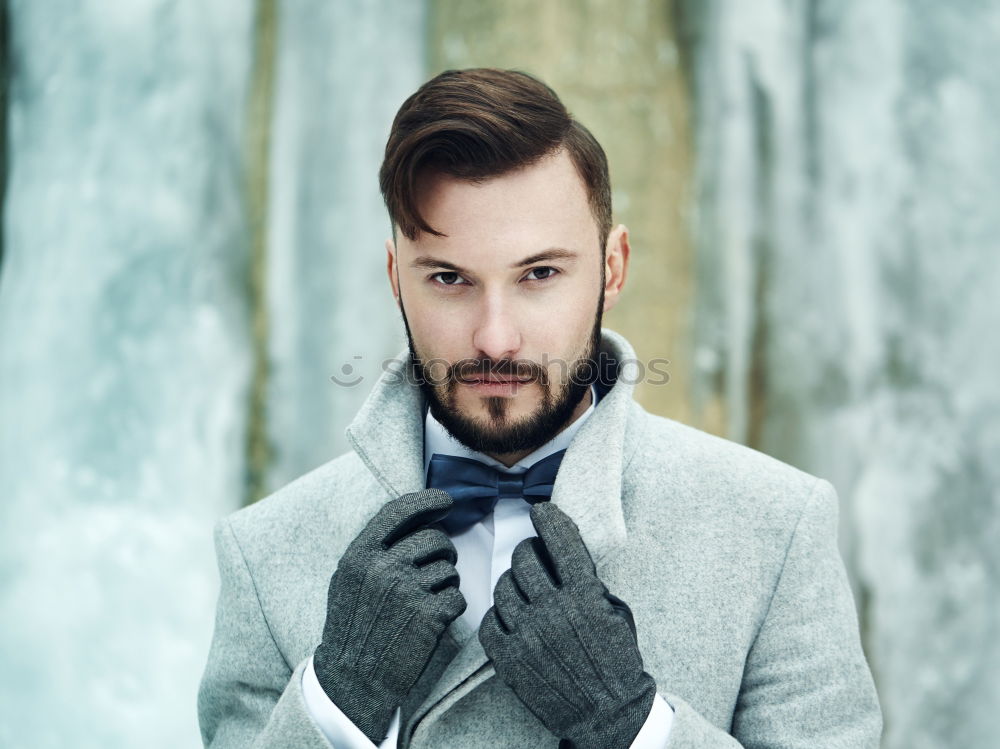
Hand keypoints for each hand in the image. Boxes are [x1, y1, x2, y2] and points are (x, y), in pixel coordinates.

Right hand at [313, 489, 465, 741]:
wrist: (354, 678)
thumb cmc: (354, 626)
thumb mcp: (349, 580)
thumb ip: (374, 550)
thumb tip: (416, 519)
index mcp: (360, 554)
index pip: (399, 511)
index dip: (427, 501)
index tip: (445, 502)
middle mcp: (383, 567)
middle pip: (435, 539)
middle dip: (443, 552)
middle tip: (437, 568)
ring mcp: (407, 590)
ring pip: (449, 568)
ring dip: (446, 583)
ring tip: (427, 601)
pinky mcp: (429, 615)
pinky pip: (457, 596)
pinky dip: (452, 607)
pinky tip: (434, 620)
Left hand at [479, 502, 655, 748]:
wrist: (607, 713)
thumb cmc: (615, 661)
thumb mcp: (616, 613)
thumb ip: (589, 582)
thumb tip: (563, 552)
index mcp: (583, 596)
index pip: (560, 540)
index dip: (548, 519)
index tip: (542, 512)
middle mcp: (552, 611)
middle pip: (524, 559)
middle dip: (530, 550)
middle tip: (535, 556)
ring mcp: (527, 635)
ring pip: (503, 586)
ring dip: (513, 581)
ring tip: (524, 589)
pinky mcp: (509, 658)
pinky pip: (490, 620)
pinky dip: (499, 614)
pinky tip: (512, 616)